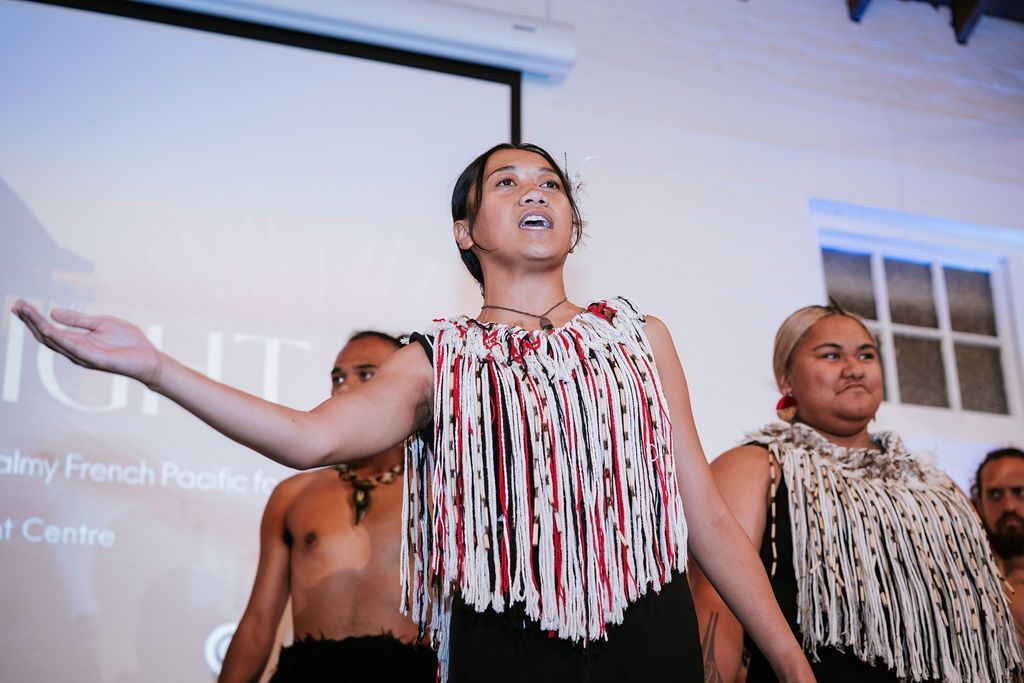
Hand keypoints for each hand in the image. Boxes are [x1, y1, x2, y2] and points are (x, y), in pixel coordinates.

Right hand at [12, 300, 163, 384]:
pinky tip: (48, 328)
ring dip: (39, 326)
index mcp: (77, 341)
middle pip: (46, 336)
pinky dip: (60, 338)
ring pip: (55, 342)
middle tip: (16, 305)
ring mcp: (84, 356)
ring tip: (25, 312)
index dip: (33, 318)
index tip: (19, 304)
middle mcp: (76, 351)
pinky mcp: (96, 359)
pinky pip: (74, 348)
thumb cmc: (127, 342)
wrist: (149, 357)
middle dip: (30, 321)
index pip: (49, 330)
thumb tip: (53, 312)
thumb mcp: (101, 323)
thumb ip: (78, 320)